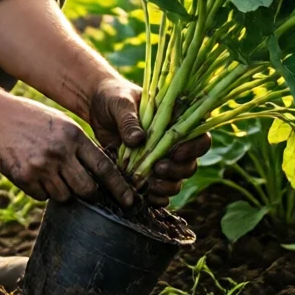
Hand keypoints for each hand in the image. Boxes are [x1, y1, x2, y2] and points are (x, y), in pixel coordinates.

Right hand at [0, 95, 134, 206]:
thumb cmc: (32, 119)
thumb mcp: (62, 124)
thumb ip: (80, 146)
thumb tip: (100, 173)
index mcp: (74, 136)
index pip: (104, 167)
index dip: (119, 187)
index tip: (130, 201)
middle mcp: (60, 152)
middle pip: (87, 189)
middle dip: (87, 192)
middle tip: (81, 186)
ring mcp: (41, 166)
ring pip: (64, 196)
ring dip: (61, 191)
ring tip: (50, 172)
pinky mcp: (24, 177)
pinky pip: (42, 196)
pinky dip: (41, 190)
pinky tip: (33, 171)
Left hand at [85, 73, 208, 207]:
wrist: (95, 108)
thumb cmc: (112, 98)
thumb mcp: (119, 102)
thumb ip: (129, 119)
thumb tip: (138, 139)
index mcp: (176, 120)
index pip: (199, 136)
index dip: (194, 148)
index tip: (175, 153)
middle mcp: (173, 142)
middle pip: (190, 163)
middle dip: (177, 170)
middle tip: (157, 169)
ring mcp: (161, 158)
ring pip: (177, 179)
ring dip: (167, 186)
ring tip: (149, 185)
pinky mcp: (146, 172)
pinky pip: (160, 190)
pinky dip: (157, 197)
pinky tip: (146, 197)